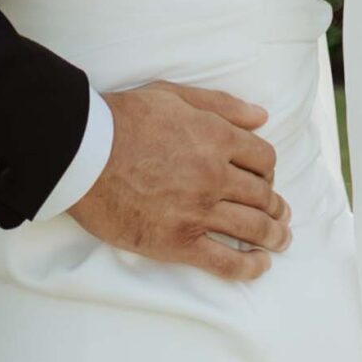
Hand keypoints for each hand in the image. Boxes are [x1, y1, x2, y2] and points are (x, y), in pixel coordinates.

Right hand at [69, 84, 291, 283]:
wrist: (80, 152)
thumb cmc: (120, 118)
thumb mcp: (172, 94)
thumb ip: (220, 105)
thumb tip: (262, 117)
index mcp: (215, 137)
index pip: (263, 158)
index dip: (268, 168)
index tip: (263, 177)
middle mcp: (214, 175)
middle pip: (262, 195)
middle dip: (275, 204)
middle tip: (280, 213)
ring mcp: (197, 211)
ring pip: (253, 228)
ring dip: (274, 235)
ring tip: (281, 239)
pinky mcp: (177, 242)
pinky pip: (225, 262)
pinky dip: (249, 267)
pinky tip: (260, 265)